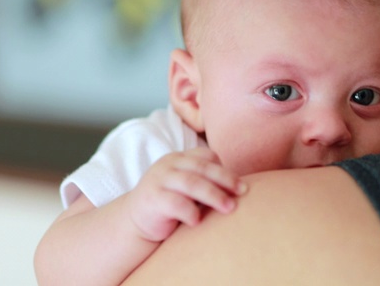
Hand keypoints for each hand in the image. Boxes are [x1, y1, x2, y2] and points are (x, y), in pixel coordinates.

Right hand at [125, 147, 246, 241]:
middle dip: (225, 179)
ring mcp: (158, 180)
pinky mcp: (152, 199)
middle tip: (243, 192)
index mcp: (179, 159)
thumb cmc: (171, 205)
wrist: (136, 223)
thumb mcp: (188, 189)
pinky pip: (175, 203)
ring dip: (213, 195)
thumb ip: (207, 183)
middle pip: (202, 167)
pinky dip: (190, 212)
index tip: (240, 186)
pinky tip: (199, 222)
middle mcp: (168, 165)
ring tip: (229, 207)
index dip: (223, 169)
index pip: (205, 156)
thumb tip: (243, 190)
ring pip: (191, 183)